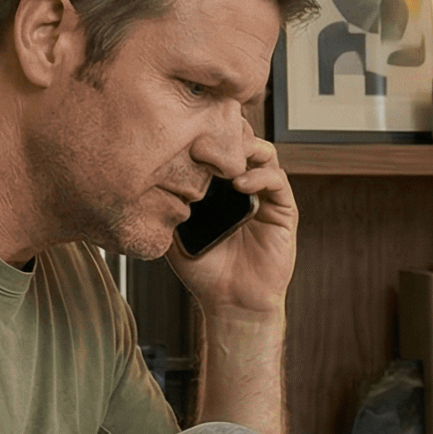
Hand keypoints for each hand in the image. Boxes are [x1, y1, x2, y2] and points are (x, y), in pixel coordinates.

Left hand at [167, 136, 294, 317]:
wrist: (231, 302)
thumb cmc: (205, 271)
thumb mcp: (175, 234)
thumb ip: (167, 206)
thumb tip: (149, 179)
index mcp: (219, 188)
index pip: (217, 146)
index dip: (205, 133)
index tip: (185, 132)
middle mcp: (244, 186)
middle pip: (242, 141)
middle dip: (227, 131)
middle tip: (208, 133)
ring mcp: (265, 196)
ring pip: (263, 152)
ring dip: (245, 147)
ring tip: (225, 156)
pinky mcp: (283, 210)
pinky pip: (277, 180)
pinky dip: (260, 176)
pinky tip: (240, 184)